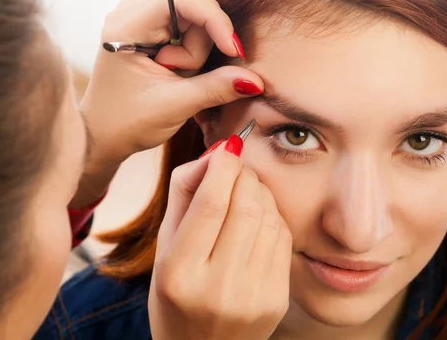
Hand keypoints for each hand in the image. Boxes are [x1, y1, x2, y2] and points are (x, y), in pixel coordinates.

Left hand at [70, 0, 262, 207]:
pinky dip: (191, 53)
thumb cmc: (126, 122)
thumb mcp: (174, 106)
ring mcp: (141, 18)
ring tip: (172, 79)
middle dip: (199, 47)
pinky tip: (174, 73)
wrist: (102, 135)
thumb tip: (254, 80)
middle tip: (179, 77)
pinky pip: (187, 30)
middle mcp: (131, 11)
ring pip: (193, 21)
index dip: (214, 20)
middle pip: (192, 9)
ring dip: (194, 55)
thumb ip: (215, 88)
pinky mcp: (150, 29)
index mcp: (127, 24)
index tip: (232, 51)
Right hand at [148, 138, 291, 339]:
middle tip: (235, 169)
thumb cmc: (176, 295)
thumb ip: (184, 195)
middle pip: (246, 205)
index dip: (222, 166)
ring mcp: (254, 296)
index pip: (211, 204)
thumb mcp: (164, 248)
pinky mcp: (278, 299)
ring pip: (269, 217)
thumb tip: (217, 153)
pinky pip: (283, 237)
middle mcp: (219, 288)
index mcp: (180, 274)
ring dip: (259, 192)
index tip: (227, 147)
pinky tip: (257, 219)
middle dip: (244, 175)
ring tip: (244, 193)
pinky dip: (272, 216)